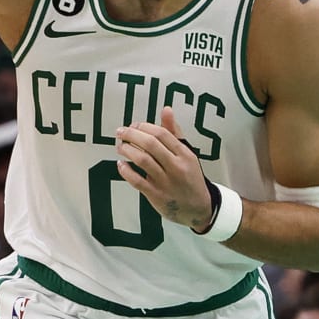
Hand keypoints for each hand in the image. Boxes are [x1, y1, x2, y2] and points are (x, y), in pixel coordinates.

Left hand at [115, 106, 213, 230]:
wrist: (198, 208)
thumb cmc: (190, 178)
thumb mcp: (187, 153)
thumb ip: (174, 132)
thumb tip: (166, 110)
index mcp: (184, 154)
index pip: (162, 134)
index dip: (144, 126)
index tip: (134, 125)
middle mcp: (176, 166)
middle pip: (150, 144)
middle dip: (132, 135)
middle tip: (121, 132)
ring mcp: (165, 181)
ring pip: (142, 160)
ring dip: (127, 150)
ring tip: (120, 146)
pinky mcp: (156, 195)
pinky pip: (137, 181)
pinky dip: (126, 171)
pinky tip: (121, 164)